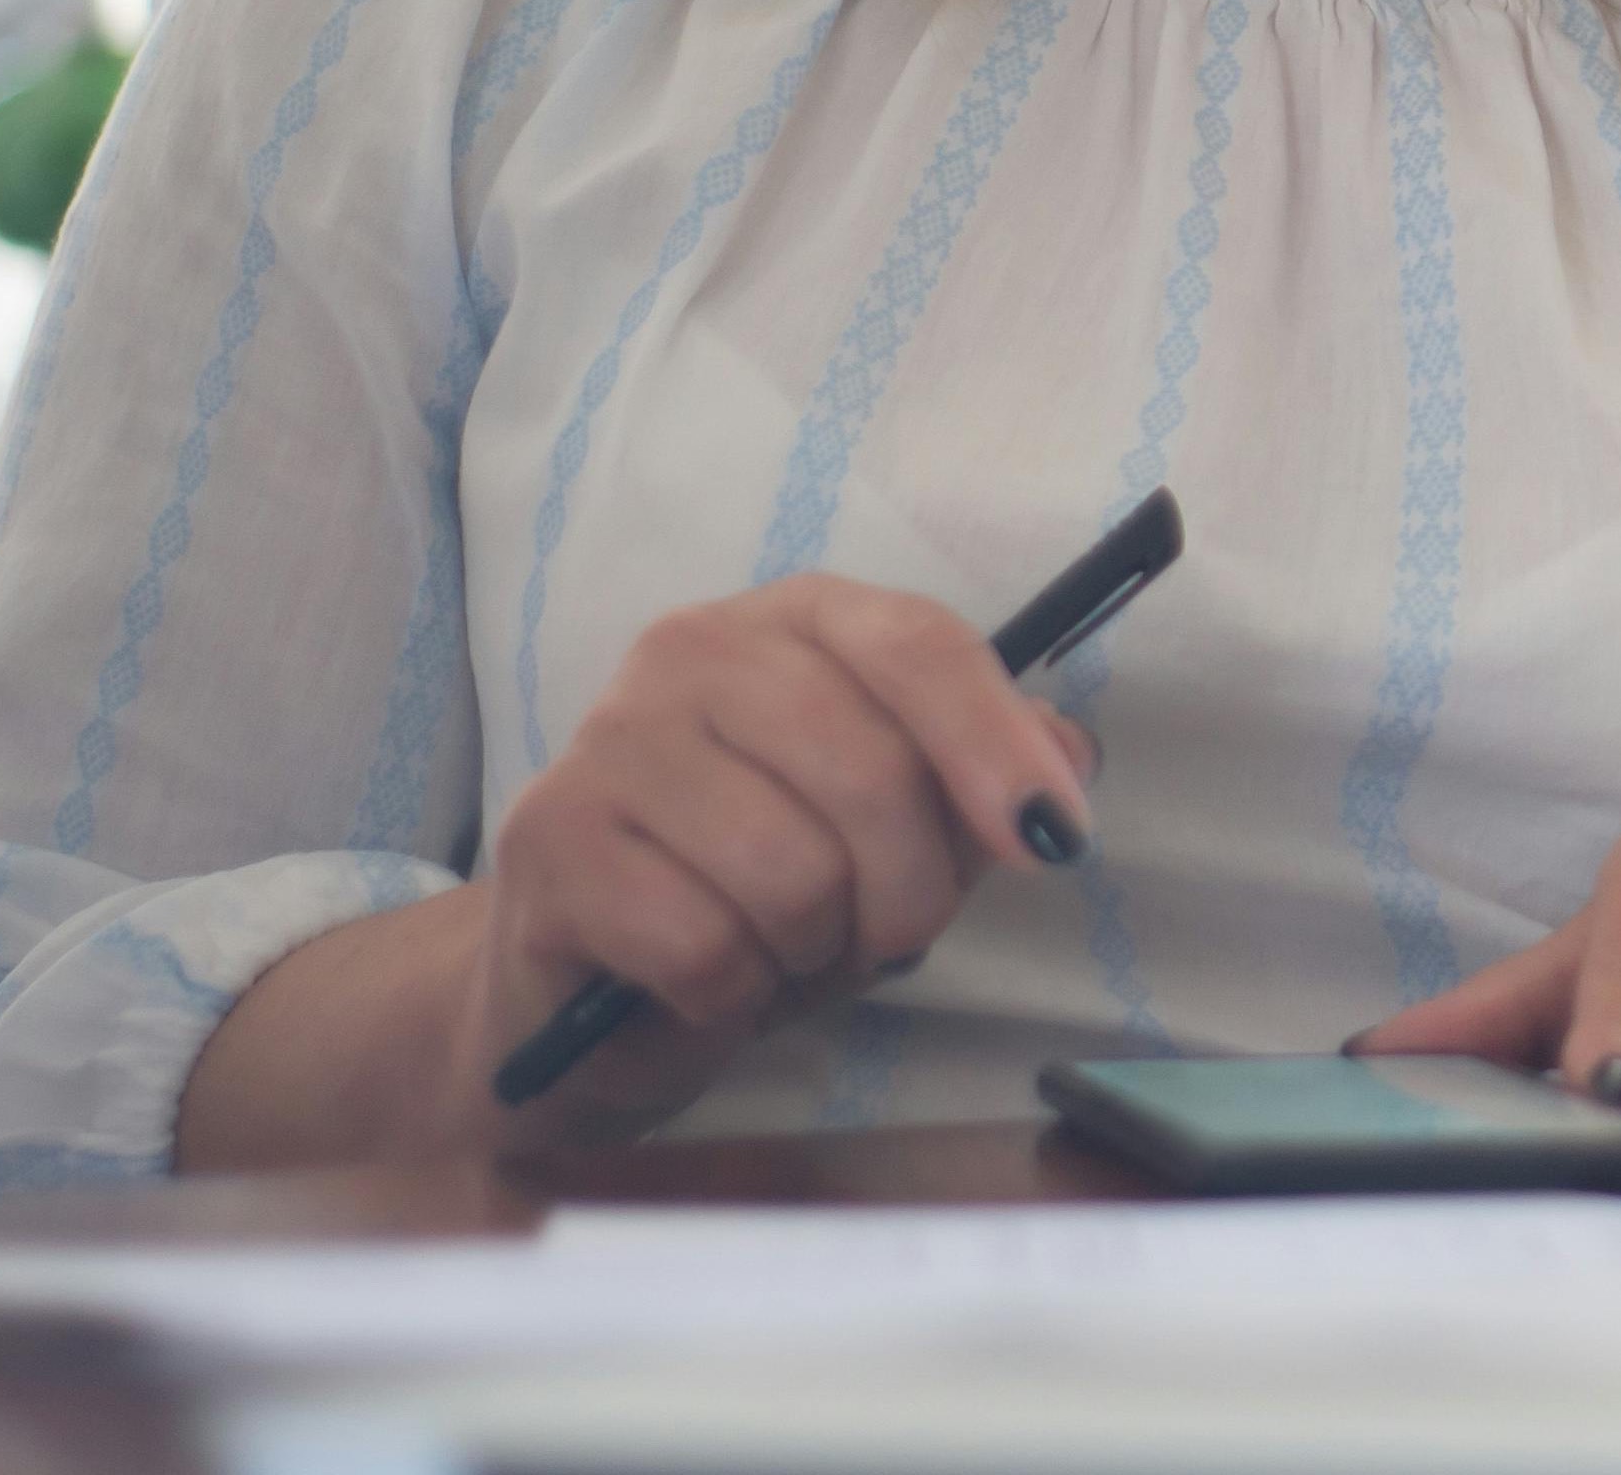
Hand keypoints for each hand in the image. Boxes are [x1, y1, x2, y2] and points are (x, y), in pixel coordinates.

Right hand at [461, 575, 1097, 1144]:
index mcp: (796, 620)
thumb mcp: (899, 837)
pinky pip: (704, 945)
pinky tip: (705, 981)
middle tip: (882, 936)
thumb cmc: (764, 894)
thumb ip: (987, 784)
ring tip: (779, 949)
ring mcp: (609, 737)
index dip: (997, 744)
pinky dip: (733, 994)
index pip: (918, 646)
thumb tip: (1069, 759)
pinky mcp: (552, 840)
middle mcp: (693, 649)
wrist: (593, 999)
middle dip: (909, 891)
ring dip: (812, 950)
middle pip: (870, 770)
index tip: (1055, 839)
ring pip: (791, 871)